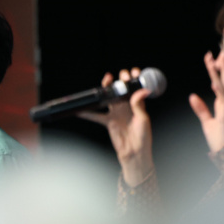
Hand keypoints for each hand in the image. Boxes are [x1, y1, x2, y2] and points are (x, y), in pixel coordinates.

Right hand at [80, 68, 153, 185]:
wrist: (135, 152)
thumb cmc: (143, 137)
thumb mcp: (143, 119)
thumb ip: (139, 104)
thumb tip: (141, 90)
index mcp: (137, 105)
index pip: (135, 88)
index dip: (134, 79)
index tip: (133, 72)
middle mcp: (126, 107)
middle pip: (121, 90)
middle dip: (120, 81)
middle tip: (120, 76)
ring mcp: (116, 113)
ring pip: (109, 98)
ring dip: (106, 90)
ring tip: (106, 80)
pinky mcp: (108, 121)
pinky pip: (96, 115)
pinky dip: (87, 113)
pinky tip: (80, 110)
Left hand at [188, 50, 223, 152]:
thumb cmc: (220, 139)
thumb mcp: (207, 122)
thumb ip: (200, 109)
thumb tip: (192, 96)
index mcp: (222, 104)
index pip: (217, 83)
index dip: (213, 71)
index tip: (209, 58)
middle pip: (222, 81)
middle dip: (218, 67)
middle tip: (212, 53)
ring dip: (219, 75)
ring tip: (215, 61)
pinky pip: (223, 101)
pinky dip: (219, 91)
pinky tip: (214, 82)